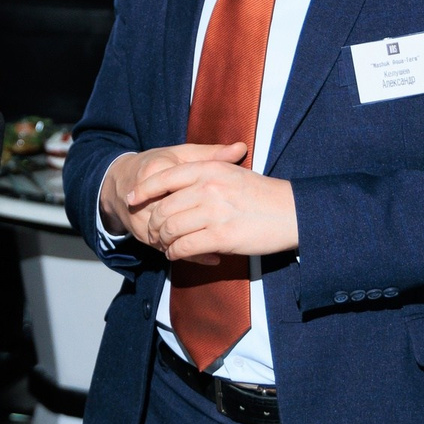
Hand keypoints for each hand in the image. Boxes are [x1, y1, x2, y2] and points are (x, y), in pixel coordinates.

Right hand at [99, 143, 248, 244]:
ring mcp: (142, 219)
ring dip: (198, 244)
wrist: (120, 182)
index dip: (209, 199)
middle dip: (204, 225)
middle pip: (177, 216)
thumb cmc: (158, 165)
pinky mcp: (142, 235)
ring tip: (226, 246)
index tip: (232, 202)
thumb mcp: (183, 154)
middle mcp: (146, 198)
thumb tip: (241, 148)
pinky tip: (212, 257)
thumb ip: (211, 153)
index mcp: (156, 171)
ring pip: (173, 237)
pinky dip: (190, 254)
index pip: (184, 188)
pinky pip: (168, 249)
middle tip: (232, 230)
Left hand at [124, 161, 297, 263]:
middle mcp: (208, 188)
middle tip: (154, 232)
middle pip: (163, 207)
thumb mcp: (231, 171)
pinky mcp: (222, 237)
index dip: (143, 189)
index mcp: (208, 169)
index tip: (131, 198)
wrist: (292, 212)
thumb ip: (204, 170)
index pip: (164, 177)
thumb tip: (175, 179)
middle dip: (154, 223)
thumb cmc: (261, 193)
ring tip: (166, 245)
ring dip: (163, 240)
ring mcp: (214, 213)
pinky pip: (185, 247)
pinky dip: (176, 253)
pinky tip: (178, 254)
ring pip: (171, 229)